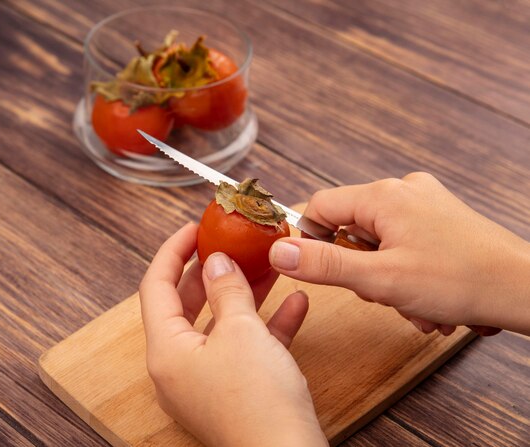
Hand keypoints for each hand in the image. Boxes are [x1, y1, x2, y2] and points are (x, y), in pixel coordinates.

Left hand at [139, 223, 327, 446]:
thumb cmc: (258, 400)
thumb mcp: (241, 332)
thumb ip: (225, 290)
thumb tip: (215, 261)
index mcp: (167, 350)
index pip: (156, 287)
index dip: (173, 251)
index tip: (194, 228)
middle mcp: (180, 366)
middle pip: (188, 304)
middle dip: (213, 270)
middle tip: (231, 243)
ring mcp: (208, 380)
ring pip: (222, 324)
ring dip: (245, 294)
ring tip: (267, 266)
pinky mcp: (236, 391)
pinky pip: (247, 348)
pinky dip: (267, 326)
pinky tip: (295, 304)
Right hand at [269, 172, 529, 335]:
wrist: (526, 289)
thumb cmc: (461, 281)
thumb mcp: (380, 279)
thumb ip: (324, 264)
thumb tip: (279, 252)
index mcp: (383, 195)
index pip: (320, 206)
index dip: (311, 240)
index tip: (320, 270)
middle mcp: (403, 189)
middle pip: (350, 227)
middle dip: (360, 269)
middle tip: (383, 292)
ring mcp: (424, 203)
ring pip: (377, 242)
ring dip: (386, 279)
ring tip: (413, 303)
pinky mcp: (440, 219)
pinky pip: (403, 244)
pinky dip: (407, 274)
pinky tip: (428, 299)